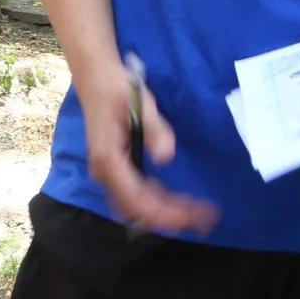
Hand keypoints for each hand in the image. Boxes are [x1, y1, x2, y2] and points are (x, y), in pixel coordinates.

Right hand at [81, 63, 218, 235]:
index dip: (163, 213)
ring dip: (164, 214)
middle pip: (137, 210)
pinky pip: (135, 196)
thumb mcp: (139, 102)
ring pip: (136, 207)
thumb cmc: (117, 88)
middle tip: (203, 220)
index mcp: (108, 160)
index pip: (136, 199)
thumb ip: (155, 129)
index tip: (190, 217)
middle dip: (169, 218)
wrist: (96, 78)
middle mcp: (105, 174)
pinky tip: (177, 202)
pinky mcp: (115, 171)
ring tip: (196, 215)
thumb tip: (167, 157)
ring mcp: (109, 174)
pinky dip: (156, 203)